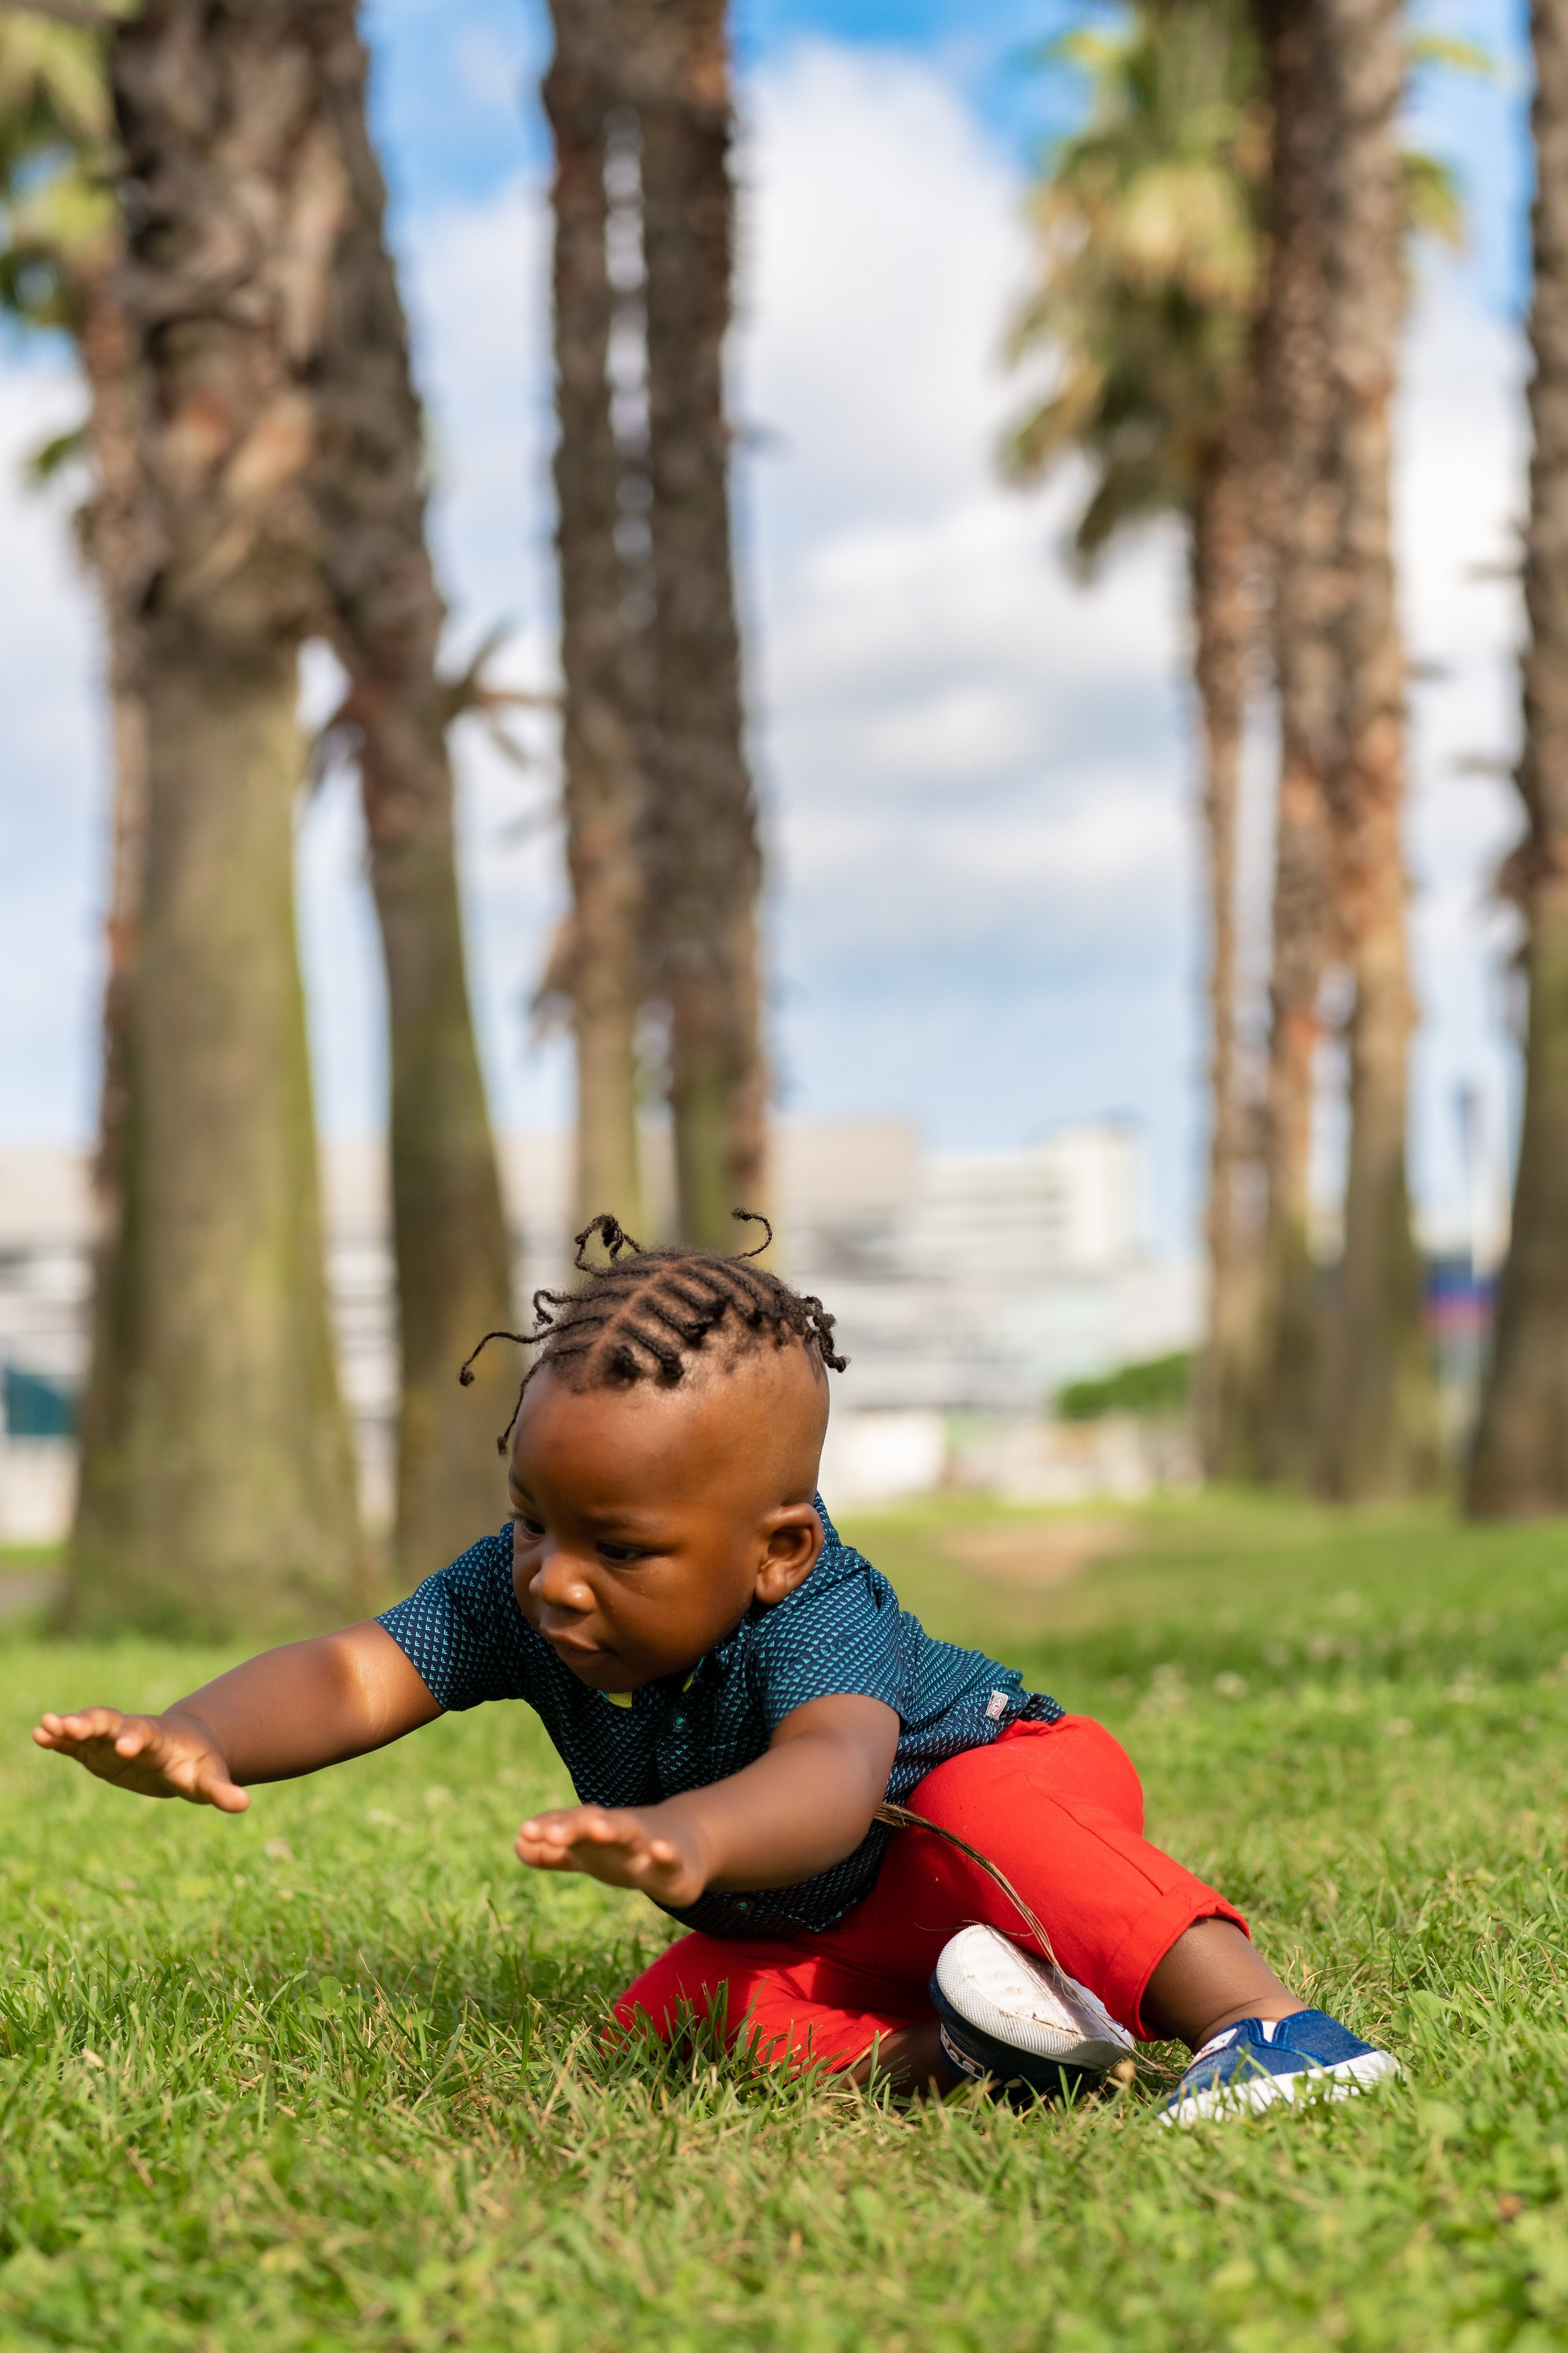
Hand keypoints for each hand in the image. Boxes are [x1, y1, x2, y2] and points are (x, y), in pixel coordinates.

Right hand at [32, 1707, 249, 1811]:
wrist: (186, 1747)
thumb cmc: (198, 1765)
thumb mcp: (210, 1779)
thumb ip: (222, 1791)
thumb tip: (244, 1804)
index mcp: (159, 1738)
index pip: (145, 1735)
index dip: (134, 1738)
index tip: (124, 1745)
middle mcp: (132, 1732)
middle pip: (110, 1723)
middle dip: (91, 1724)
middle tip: (70, 1726)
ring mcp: (112, 1739)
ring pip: (88, 1728)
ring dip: (68, 1727)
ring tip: (44, 1726)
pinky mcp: (98, 1750)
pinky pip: (75, 1743)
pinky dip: (59, 1739)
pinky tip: (39, 1735)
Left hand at [515, 1802, 706, 1905]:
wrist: (686, 1844)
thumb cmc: (625, 1850)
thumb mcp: (589, 1853)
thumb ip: (554, 1853)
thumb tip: (517, 1843)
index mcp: (596, 1832)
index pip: (569, 1825)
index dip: (548, 1828)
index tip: (525, 1832)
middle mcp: (620, 1834)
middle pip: (595, 1824)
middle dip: (574, 1827)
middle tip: (551, 1833)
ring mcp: (649, 1847)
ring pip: (631, 1834)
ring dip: (615, 1829)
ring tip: (599, 1828)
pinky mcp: (677, 1868)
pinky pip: (671, 1859)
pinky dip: (666, 1853)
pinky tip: (659, 1849)